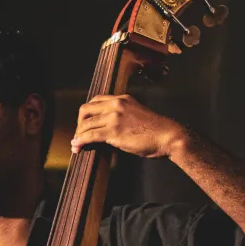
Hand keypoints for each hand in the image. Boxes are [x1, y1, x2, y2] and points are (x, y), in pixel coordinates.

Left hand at [71, 95, 188, 158]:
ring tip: (76, 144)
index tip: (86, 123)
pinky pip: (90, 135)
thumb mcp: (137, 115)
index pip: (96, 100)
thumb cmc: (156, 130)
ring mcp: (114, 117)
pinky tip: (78, 146)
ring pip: (86, 124)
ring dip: (78, 135)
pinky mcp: (114, 131)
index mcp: (122, 99)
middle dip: (79, 123)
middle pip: (86, 110)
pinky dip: (81, 141)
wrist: (168, 136)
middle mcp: (116, 104)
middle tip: (80, 134)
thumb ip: (123, 116)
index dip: (87, 113)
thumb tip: (108, 128)